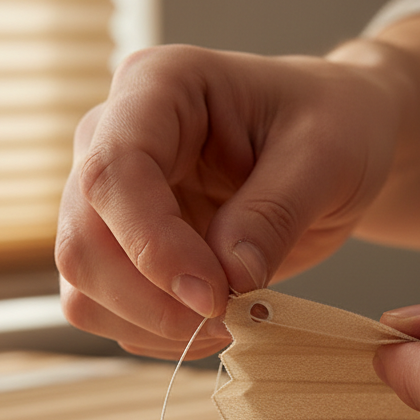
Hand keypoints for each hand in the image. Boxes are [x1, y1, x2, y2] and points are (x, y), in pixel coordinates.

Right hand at [55, 43, 406, 359]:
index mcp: (159, 86)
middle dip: (150, 299)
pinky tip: (214, 322)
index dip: (152, 246)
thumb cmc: (334, 125)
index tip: (214, 296)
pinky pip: (106, 308)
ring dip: (151, 323)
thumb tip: (227, 279)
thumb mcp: (327, 156)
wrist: (337, 142)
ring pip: (83, 284)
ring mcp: (108, 196)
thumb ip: (275, 212)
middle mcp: (111, 135)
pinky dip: (155, 333)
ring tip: (230, 322)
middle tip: (230, 320)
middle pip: (83, 240)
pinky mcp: (119, 245)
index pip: (113, 172)